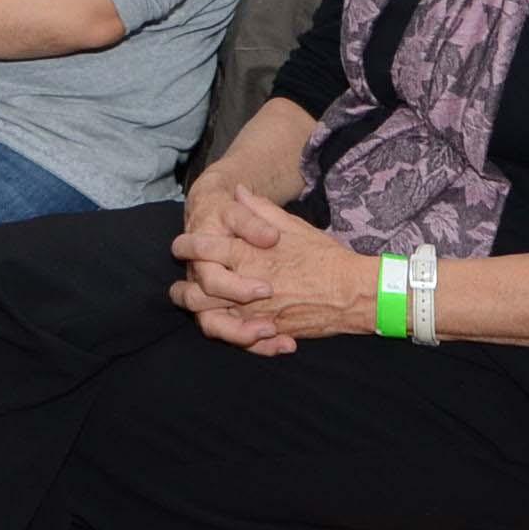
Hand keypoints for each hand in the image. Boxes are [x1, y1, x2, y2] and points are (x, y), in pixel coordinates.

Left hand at [168, 187, 368, 354]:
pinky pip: (239, 339)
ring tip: (196, 311)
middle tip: (177, 286)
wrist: (351, 292)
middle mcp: (247, 286)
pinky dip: (229, 334)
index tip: (182, 244)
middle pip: (200, 291)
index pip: (206, 249)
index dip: (189, 246)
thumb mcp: (291, 225)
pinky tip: (223, 326)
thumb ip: (259, 210)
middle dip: (183, 289)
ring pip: (212, 319)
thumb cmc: (323, 256)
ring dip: (199, 313)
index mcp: (250, 256)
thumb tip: (239, 191)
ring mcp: (256, 312)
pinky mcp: (269, 331)